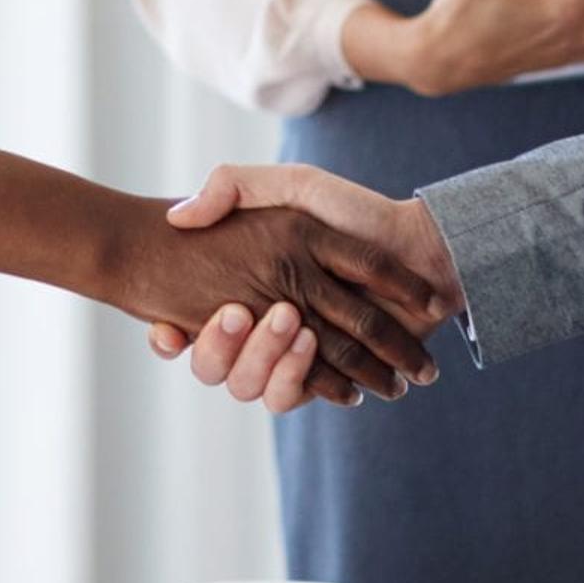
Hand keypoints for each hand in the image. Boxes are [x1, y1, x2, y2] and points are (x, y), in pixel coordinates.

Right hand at [140, 163, 465, 414]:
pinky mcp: (319, 380)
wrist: (418, 250)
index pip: (182, 319)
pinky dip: (300, 380)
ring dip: (265, 359)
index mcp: (240, 283)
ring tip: (297, 328)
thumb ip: (233, 186)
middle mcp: (256, 324)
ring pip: (246, 383)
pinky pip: (289, 396)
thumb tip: (179, 216)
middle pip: (211, 361)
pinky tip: (313, 348)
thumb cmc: (354, 211)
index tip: (165, 330)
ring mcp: (287, 355)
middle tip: (240, 313)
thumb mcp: (291, 185)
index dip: (165, 335)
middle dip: (219, 346)